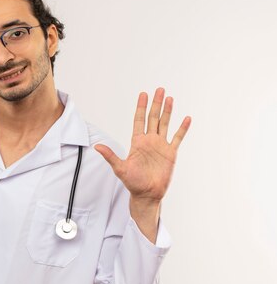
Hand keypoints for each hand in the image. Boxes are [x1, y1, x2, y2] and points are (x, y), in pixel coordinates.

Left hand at [95, 88, 190, 203]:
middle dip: (155, 104)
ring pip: (165, 124)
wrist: (147, 194)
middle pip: (153, 118)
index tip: (143, 94)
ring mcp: (161, 146)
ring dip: (168, 111)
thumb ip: (110, 156)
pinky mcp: (170, 153)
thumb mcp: (120, 168)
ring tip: (169, 98)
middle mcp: (149, 141)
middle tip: (159, 89)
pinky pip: (177, 138)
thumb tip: (97, 146)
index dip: (141, 107)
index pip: (139, 120)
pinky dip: (182, 128)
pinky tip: (186, 118)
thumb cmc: (132, 182)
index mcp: (137, 142)